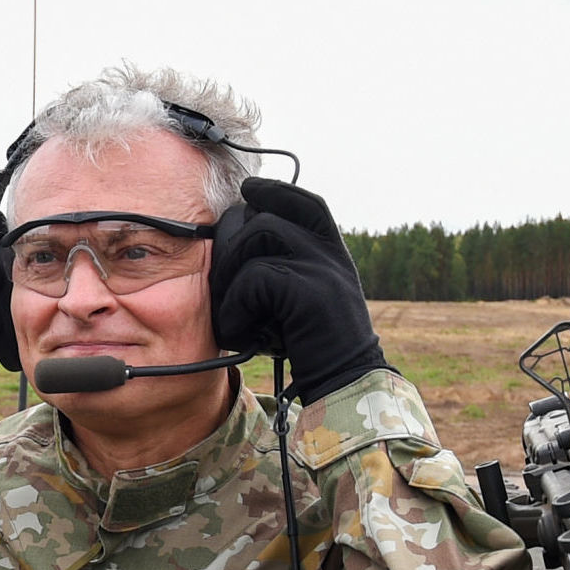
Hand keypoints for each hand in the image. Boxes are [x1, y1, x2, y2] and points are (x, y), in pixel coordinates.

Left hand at [209, 179, 386, 403]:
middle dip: (232, 245)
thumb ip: (287, 266)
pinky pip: (253, 279)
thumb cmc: (314, 342)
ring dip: (230, 276)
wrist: (345, 380)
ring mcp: (322, 269)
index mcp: (331, 251)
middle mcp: (330, 253)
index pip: (306, 203)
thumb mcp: (306, 296)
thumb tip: (241, 239)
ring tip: (233, 310)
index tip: (250, 190)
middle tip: (224, 281)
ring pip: (256, 238)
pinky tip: (239, 331)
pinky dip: (235, 308)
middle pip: (266, 218)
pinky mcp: (309, 292)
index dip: (275, 191)